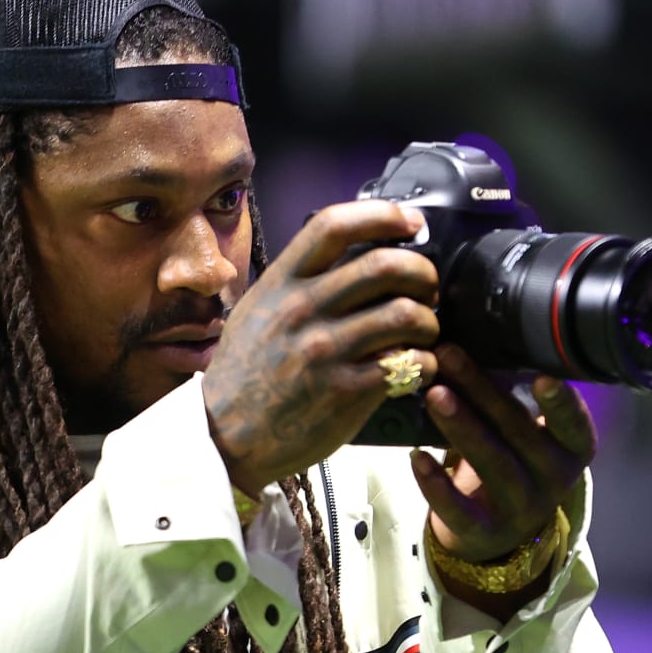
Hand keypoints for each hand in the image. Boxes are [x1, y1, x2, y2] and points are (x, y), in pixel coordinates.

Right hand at [204, 201, 440, 491]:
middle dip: (422, 273)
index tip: (410, 223)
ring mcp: (324, 352)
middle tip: (427, 289)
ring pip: (405, 314)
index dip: (383, 215)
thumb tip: (352, 257)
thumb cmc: (244, 376)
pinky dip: (426, 363)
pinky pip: (408, 364)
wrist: (223, 437)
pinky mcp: (345, 393)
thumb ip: (298, 283)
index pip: (334, 226)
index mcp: (281, 284)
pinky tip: (418, 368)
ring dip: (428, 322)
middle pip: (385, 266)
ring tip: (423, 333)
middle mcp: (303, 310)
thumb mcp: (257, 312)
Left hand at [411, 344, 595, 573]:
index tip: (545, 376)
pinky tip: (415, 457)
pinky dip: (436, 483)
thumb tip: (472, 337)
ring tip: (434, 394)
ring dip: (462, 426)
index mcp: (573, 448)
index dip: (562, 404)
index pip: (574, 425)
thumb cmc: (512, 459)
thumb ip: (512, 394)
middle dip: (482, 390)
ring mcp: (521, 508)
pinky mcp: (485, 531)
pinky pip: (459, 509)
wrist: (498, 530)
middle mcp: (554, 479)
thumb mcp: (524, 430)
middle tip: (449, 355)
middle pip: (519, 431)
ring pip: (492, 464)